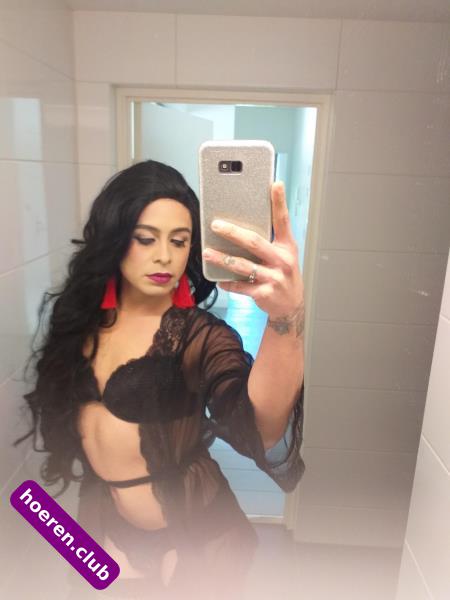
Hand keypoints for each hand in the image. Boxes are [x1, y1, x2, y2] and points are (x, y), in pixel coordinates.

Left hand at [202, 181, 304, 320]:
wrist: (291, 306)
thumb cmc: (283, 275)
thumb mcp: (284, 255)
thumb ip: (270, 240)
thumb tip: (244, 224)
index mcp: (287, 247)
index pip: (283, 221)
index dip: (279, 202)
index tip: (275, 184)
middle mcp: (282, 260)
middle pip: (254, 242)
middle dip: (233, 233)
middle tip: (216, 225)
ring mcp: (273, 278)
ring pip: (243, 266)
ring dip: (222, 259)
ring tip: (207, 253)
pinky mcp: (263, 293)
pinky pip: (241, 286)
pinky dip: (228, 283)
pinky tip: (218, 280)